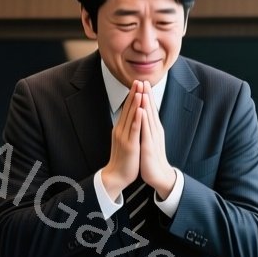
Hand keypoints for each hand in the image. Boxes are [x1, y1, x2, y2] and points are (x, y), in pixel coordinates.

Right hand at [102, 81, 142, 199]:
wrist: (116, 176)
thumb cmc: (123, 160)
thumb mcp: (124, 141)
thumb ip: (127, 130)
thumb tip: (130, 120)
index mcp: (120, 129)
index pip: (127, 109)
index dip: (132, 96)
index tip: (137, 84)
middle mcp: (120, 130)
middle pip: (128, 109)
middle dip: (134, 94)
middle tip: (138, 80)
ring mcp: (124, 137)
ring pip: (131, 117)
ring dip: (135, 103)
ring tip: (140, 90)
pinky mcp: (129, 145)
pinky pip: (134, 130)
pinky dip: (137, 119)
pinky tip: (141, 110)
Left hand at [136, 82, 175, 195]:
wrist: (159, 175)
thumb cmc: (152, 159)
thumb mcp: (149, 140)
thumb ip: (147, 130)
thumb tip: (144, 120)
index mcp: (153, 129)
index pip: (149, 110)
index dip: (146, 96)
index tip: (143, 84)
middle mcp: (155, 131)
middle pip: (150, 110)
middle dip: (147, 95)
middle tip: (144, 80)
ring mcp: (152, 137)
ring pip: (149, 117)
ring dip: (146, 103)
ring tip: (143, 90)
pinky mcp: (149, 145)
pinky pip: (145, 130)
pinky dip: (144, 119)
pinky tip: (142, 110)